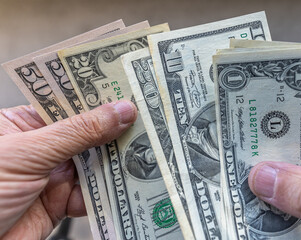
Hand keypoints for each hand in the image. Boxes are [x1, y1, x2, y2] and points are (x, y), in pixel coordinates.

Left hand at [0, 101, 136, 238]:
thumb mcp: (28, 152)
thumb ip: (78, 132)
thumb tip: (119, 111)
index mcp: (26, 123)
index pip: (70, 102)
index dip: (99, 96)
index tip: (129, 90)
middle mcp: (43, 147)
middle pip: (88, 133)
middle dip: (114, 130)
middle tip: (146, 121)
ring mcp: (53, 175)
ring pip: (94, 163)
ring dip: (116, 162)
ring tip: (143, 152)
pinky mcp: (61, 203)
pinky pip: (92, 193)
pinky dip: (108, 192)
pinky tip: (123, 187)